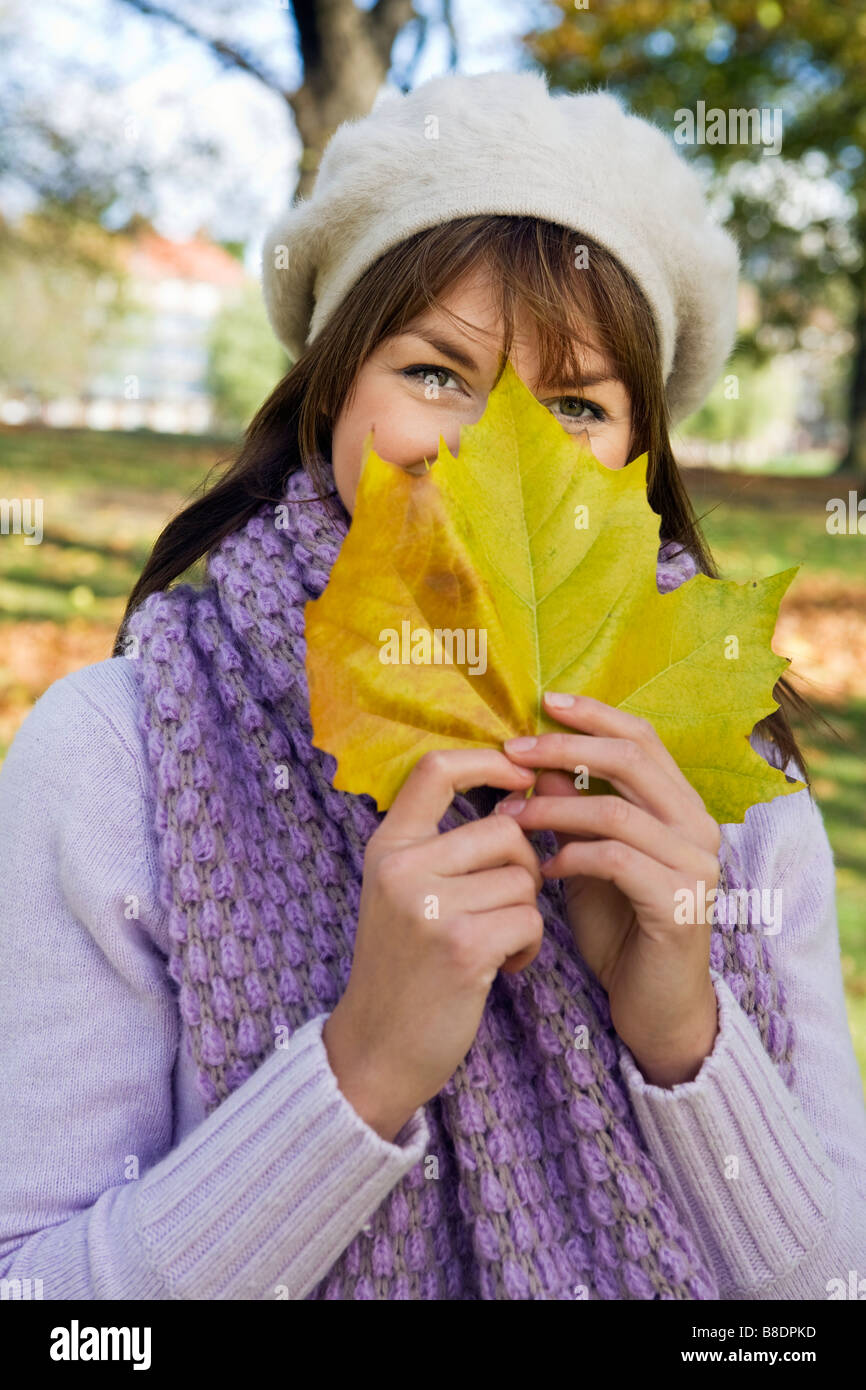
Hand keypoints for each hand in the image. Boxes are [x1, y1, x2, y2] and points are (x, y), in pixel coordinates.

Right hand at [323, 748, 544, 1141]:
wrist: (376, 1050)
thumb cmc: (405, 966)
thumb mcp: (404, 891)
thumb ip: (447, 844)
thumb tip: (523, 792)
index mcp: (387, 846)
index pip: (436, 768)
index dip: (489, 760)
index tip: (521, 776)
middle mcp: (401, 868)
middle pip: (504, 829)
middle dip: (525, 866)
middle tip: (507, 904)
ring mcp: (428, 907)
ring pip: (524, 877)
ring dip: (526, 913)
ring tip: (499, 943)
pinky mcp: (461, 947)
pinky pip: (530, 919)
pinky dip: (529, 945)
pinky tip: (504, 967)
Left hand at [496, 692, 720, 1086]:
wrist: (654, 1004)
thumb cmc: (618, 926)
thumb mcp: (588, 855)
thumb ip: (574, 806)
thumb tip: (540, 756)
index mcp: (681, 806)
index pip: (643, 738)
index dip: (595, 714)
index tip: (545, 701)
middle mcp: (698, 828)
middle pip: (632, 760)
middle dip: (567, 748)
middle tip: (514, 752)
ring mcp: (695, 866)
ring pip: (617, 811)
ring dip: (556, 807)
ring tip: (513, 815)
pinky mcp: (679, 905)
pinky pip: (617, 862)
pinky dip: (573, 856)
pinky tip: (545, 867)